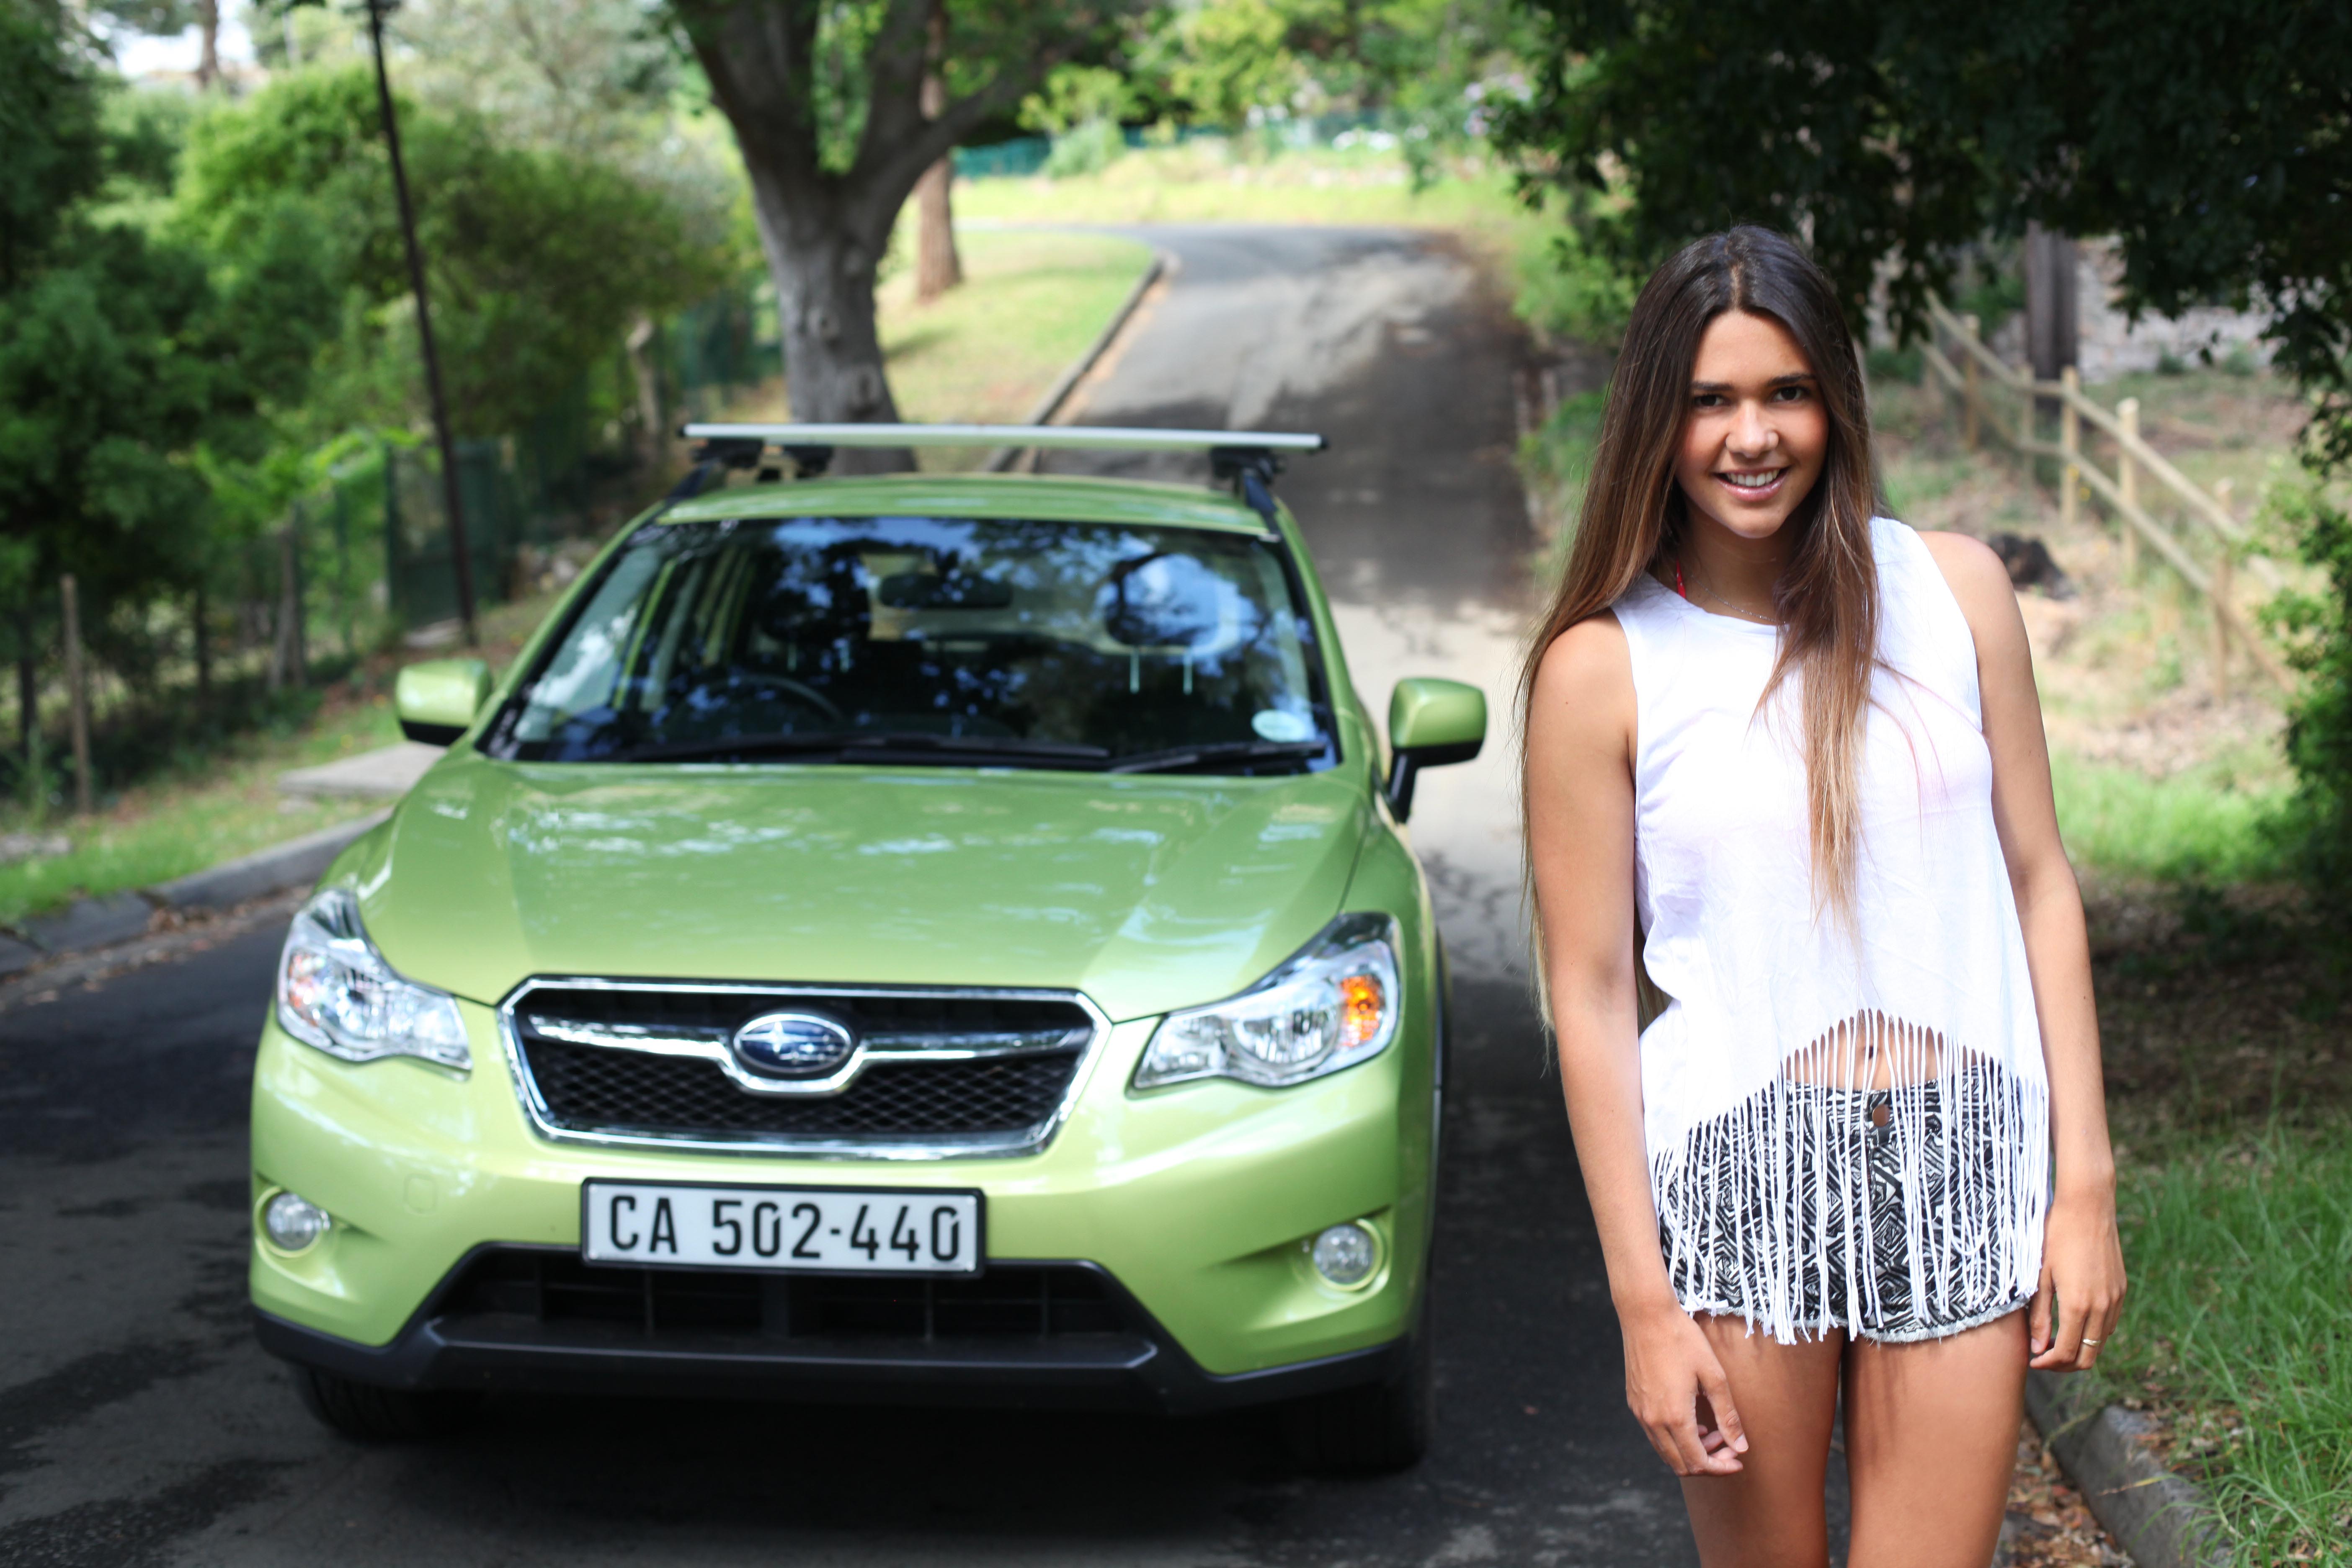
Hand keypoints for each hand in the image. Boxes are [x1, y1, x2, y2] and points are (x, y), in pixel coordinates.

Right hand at [1619, 1298, 1748, 1474]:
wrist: (1646, 1314)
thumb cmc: (1683, 1339)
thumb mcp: (1714, 1376)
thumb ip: (1728, 1416)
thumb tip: (1741, 1447)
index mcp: (1675, 1416)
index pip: (1698, 1462)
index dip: (1721, 1468)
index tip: (1738, 1460)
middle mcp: (1653, 1420)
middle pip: (1681, 1464)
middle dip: (1708, 1463)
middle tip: (1729, 1447)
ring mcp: (1640, 1412)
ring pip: (1666, 1452)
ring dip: (1691, 1452)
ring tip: (1713, 1433)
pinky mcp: (1634, 1402)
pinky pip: (1655, 1435)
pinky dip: (1676, 1439)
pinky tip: (1692, 1421)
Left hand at [2029, 1187, 2126, 1371]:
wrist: (2088, 1207)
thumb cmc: (2056, 1236)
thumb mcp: (2039, 1276)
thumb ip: (2039, 1315)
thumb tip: (2036, 1348)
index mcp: (2077, 1305)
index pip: (2065, 1353)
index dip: (2048, 1364)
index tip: (2032, 1361)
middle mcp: (2101, 1307)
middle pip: (2087, 1356)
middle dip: (2064, 1365)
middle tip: (2043, 1358)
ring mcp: (2114, 1299)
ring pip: (2100, 1343)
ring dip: (2079, 1350)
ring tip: (2055, 1342)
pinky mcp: (2121, 1290)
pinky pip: (2109, 1324)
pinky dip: (2092, 1333)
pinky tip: (2074, 1323)